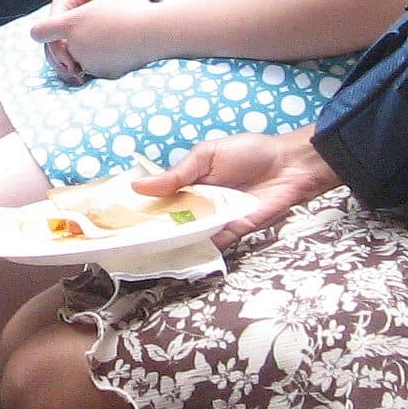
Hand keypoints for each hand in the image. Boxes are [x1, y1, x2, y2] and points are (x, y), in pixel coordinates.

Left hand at [25, 0, 161, 78]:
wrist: (155, 32)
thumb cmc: (132, 7)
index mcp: (71, 25)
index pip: (40, 31)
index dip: (42, 31)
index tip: (46, 31)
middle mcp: (75, 46)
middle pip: (61, 48)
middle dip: (70, 43)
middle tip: (91, 32)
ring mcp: (89, 63)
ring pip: (80, 60)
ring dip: (87, 53)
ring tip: (110, 38)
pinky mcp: (104, 75)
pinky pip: (98, 68)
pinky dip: (104, 62)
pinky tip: (119, 49)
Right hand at [131, 131, 340, 238]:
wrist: (291, 165)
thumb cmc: (249, 152)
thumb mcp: (206, 156)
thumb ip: (176, 174)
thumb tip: (138, 186)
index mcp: (189, 182)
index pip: (160, 199)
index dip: (141, 208)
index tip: (117, 219)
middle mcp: (199, 204)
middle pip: (170, 222)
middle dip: (151, 231)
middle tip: (125, 242)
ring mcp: (215, 220)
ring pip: (187, 236)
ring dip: (170, 243)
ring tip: (143, 253)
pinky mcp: (233, 232)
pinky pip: (211, 244)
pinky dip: (196, 250)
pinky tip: (176, 256)